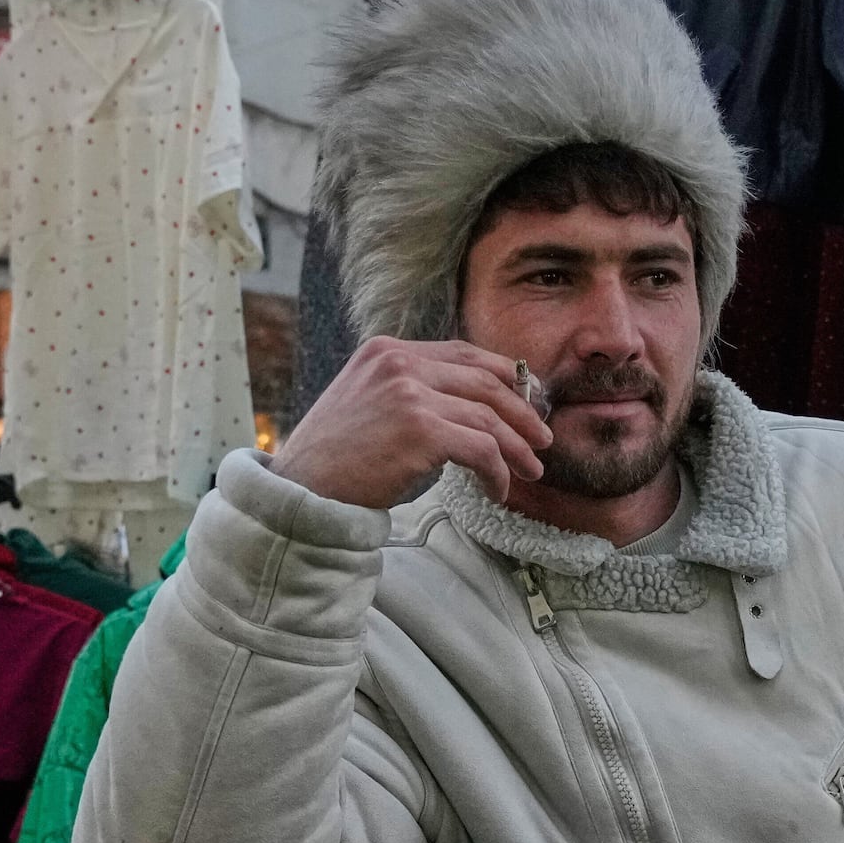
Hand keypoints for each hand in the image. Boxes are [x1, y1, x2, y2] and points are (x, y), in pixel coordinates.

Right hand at [271, 336, 553, 509]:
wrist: (302, 491)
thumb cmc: (336, 459)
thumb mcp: (368, 402)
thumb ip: (411, 390)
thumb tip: (475, 405)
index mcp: (386, 351)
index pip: (463, 353)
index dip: (503, 376)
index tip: (527, 400)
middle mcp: (398, 363)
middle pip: (484, 380)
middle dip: (521, 412)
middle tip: (541, 439)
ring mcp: (409, 394)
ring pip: (488, 416)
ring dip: (516, 448)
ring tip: (530, 471)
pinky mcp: (420, 431)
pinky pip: (481, 449)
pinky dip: (497, 472)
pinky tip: (496, 490)